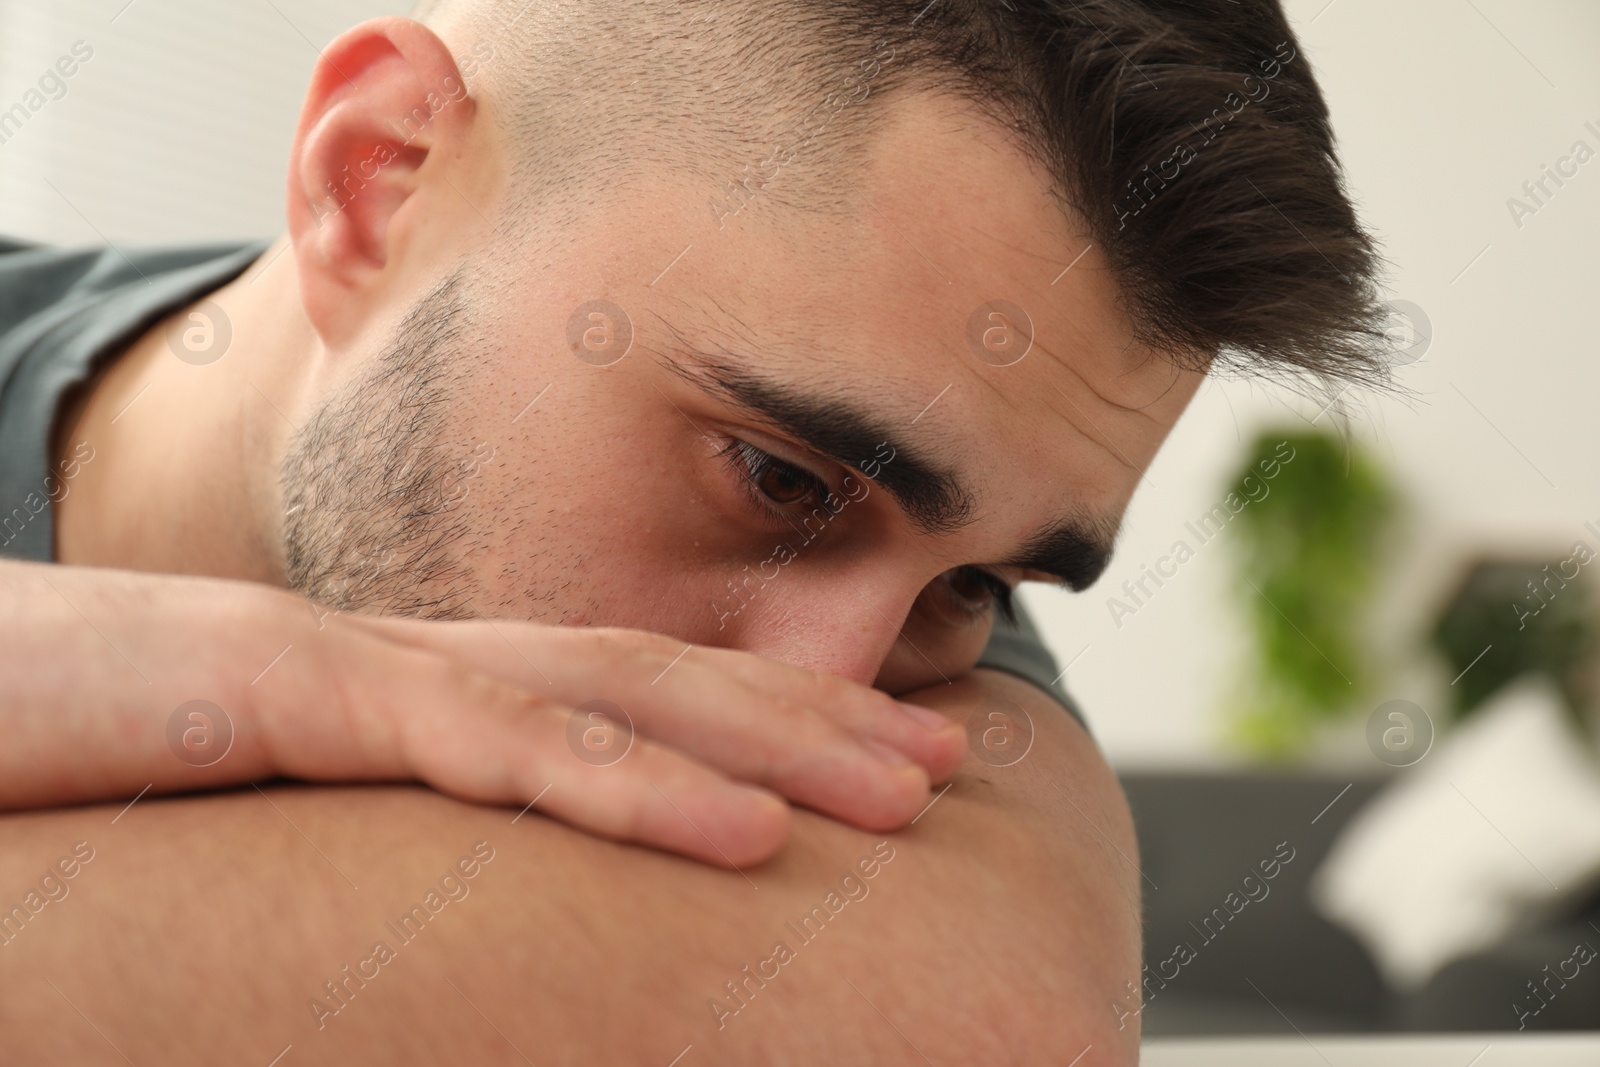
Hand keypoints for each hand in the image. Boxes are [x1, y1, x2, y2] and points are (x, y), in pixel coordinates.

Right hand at [0, 561, 965, 867]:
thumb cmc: (85, 757)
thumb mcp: (269, 810)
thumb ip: (381, 837)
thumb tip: (473, 900)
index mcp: (416, 688)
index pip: (623, 691)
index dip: (761, 718)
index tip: (876, 759)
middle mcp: (415, 662)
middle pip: (656, 677)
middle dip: (810, 717)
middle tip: (946, 760)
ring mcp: (360, 668)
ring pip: (607, 696)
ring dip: (766, 745)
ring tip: (900, 794)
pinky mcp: (287, 693)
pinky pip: (484, 746)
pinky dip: (624, 785)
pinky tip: (739, 829)